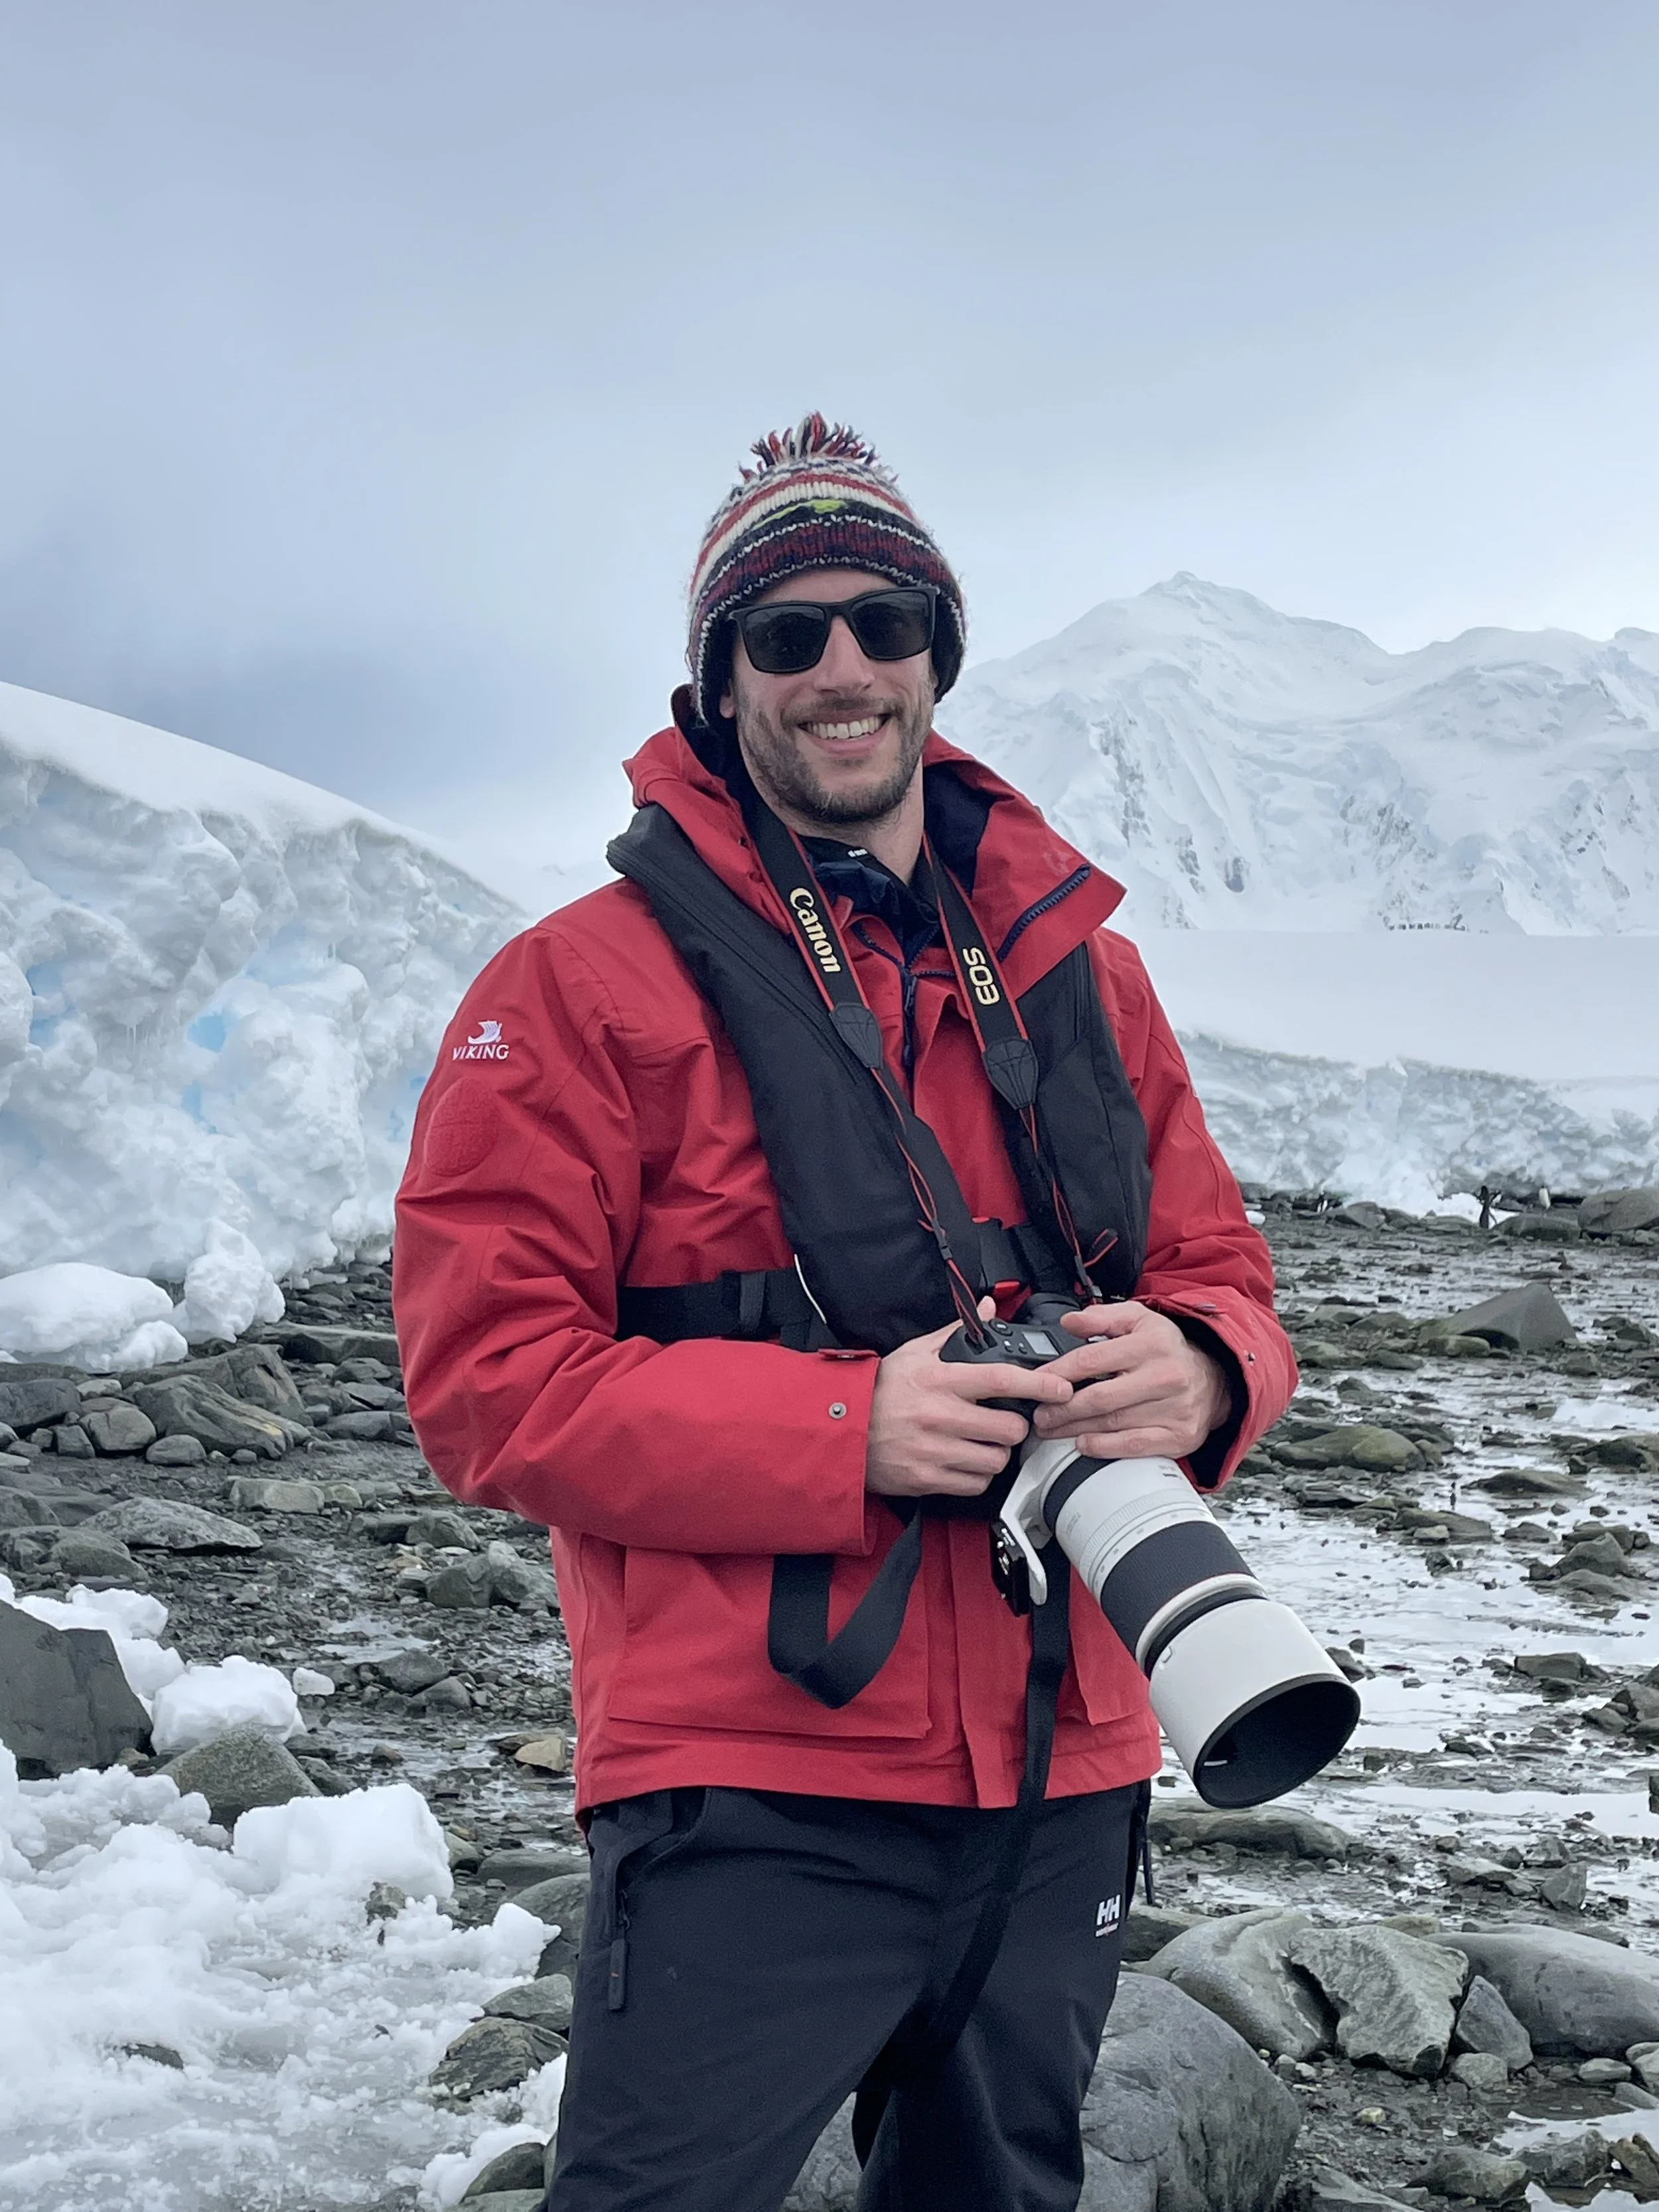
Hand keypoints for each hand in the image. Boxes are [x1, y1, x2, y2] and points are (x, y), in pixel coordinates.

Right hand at [866, 1302, 1074, 1500]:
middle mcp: (939, 1415)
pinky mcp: (926, 1478)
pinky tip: (966, 1461)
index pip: (1001, 1380)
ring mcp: (933, 1450)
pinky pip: (974, 1484)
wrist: (838, 1428)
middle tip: (1008, 1422)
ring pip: (995, 1460)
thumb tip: (988, 1308)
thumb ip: (957, 1332)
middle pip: (1009, 1428)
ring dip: (997, 1453)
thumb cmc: (879, 1390)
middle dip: (1016, 1427)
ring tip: (984, 1443)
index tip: (1061, 1387)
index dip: (1039, 1384)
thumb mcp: (914, 1352)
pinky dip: (977, 1476)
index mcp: (940, 1380)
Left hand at [1029, 1302, 1230, 1461]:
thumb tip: (1070, 1322)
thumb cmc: (1166, 1351)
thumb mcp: (1138, 1320)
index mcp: (1151, 1343)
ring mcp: (1174, 1408)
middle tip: (1040, 1414)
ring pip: (1112, 1423)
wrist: (1212, 1381)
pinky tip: (1084, 1444)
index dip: (1059, 1374)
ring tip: (1052, 1429)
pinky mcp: (1179, 1436)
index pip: (1092, 1360)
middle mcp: (1165, 1375)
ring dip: (1074, 1429)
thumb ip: (1101, 1317)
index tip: (1038, 1383)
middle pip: (1099, 1397)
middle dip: (1061, 1408)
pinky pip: (1134, 1445)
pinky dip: (1104, 1447)